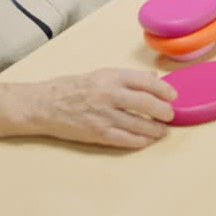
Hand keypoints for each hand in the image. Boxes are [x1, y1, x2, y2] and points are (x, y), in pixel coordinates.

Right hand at [28, 69, 177, 149]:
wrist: (43, 105)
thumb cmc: (71, 88)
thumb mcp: (100, 74)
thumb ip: (127, 78)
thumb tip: (152, 78)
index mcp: (111, 77)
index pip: (146, 82)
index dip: (164, 90)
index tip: (173, 96)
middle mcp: (109, 95)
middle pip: (147, 104)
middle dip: (164, 111)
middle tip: (170, 115)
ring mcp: (103, 115)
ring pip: (139, 124)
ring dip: (155, 129)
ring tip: (162, 130)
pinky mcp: (97, 133)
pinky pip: (125, 139)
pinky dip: (140, 141)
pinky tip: (147, 140)